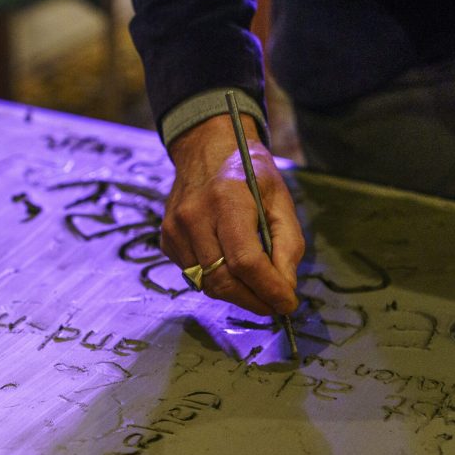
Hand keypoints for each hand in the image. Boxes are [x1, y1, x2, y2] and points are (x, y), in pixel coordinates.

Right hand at [162, 115, 303, 315]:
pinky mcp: (167, 239)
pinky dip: (216, 280)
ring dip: (236, 294)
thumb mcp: (280, 198)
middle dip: (253, 300)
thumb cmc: (249, 172)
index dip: (268, 289)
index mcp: (227, 201)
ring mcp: (174, 230)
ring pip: (206, 284)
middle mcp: (193, 216)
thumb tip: (284, 286)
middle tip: (274, 305)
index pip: (246, 261)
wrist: (206, 149)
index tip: (287, 304)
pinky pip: (193, 275)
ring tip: (256, 290)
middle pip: (223, 279)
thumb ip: (287, 243)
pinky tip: (230, 268)